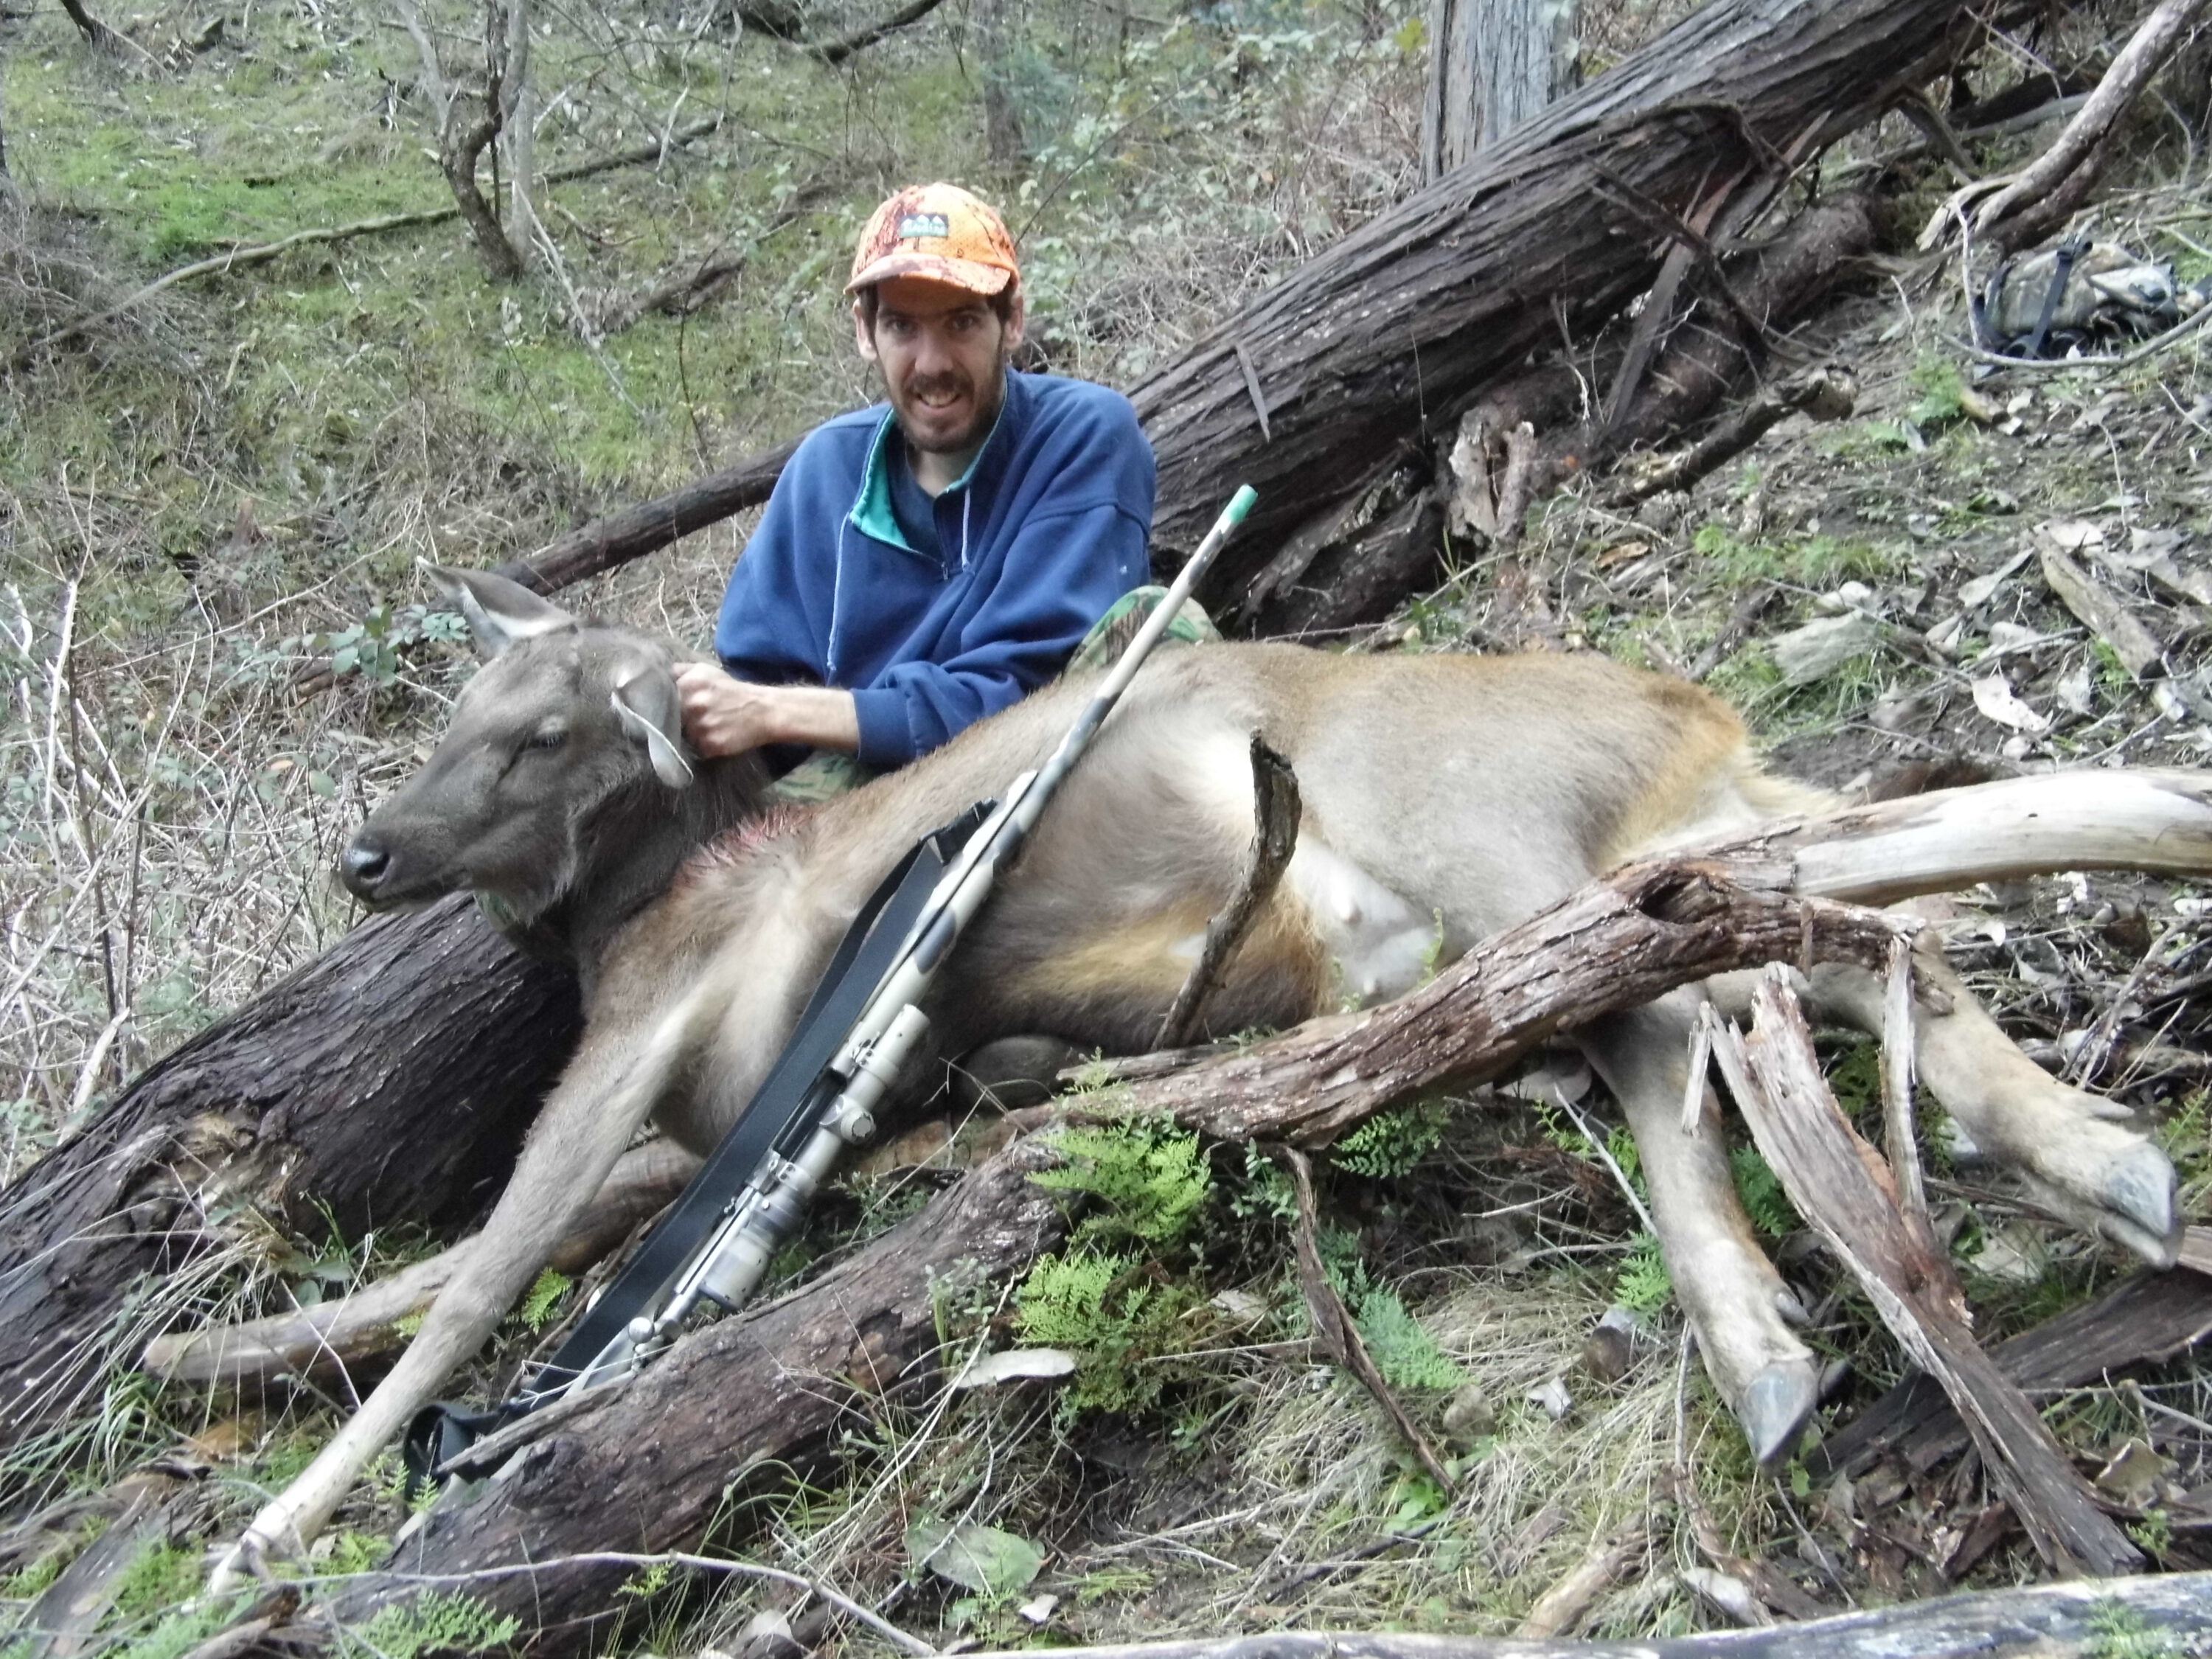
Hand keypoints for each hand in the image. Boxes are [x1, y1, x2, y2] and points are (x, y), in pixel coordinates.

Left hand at [674, 664, 859, 758]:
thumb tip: (659, 674)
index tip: (673, 708)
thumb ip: (681, 671)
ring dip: (692, 734)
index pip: (663, 698)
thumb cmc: (733, 690)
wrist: (764, 710)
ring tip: (708, 728)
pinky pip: (698, 749)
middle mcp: (693, 704)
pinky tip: (716, 737)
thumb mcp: (708, 671)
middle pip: (671, 719)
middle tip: (695, 719)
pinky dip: (705, 745)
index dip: (667, 704)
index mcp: (690, 684)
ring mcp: (702, 726)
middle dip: (679, 720)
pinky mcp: (711, 745)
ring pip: (684, 735)